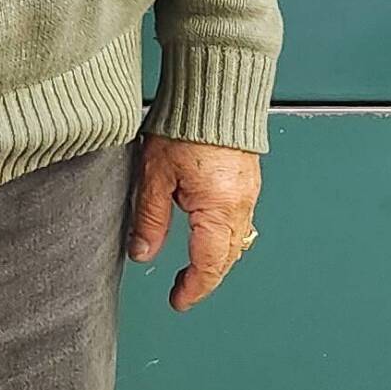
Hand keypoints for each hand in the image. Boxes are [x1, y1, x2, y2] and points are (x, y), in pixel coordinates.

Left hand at [125, 135, 260, 311]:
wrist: (215, 88)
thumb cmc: (187, 123)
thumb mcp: (156, 175)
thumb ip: (149, 218)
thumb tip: (142, 252)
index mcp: (218, 209)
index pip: (208, 265)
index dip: (192, 289)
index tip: (178, 301)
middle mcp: (240, 204)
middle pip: (227, 258)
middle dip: (206, 279)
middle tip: (183, 290)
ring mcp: (248, 191)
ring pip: (238, 240)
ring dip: (217, 258)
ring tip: (192, 265)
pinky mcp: (248, 179)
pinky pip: (241, 219)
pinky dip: (225, 235)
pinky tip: (209, 231)